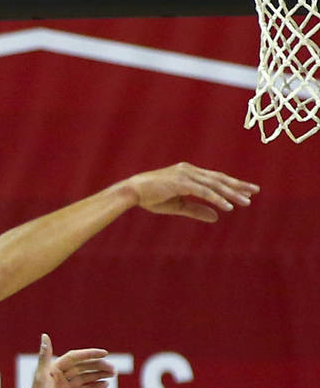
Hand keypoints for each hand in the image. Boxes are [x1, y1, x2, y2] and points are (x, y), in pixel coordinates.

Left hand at [25, 334, 113, 387]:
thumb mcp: (41, 378)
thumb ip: (44, 357)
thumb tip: (44, 335)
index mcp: (52, 369)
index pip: (74, 357)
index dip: (89, 354)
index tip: (105, 353)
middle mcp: (58, 377)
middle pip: (81, 367)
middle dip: (97, 366)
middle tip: (113, 368)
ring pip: (84, 378)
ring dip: (98, 375)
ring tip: (113, 374)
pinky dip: (94, 387)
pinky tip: (105, 385)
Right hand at [126, 162, 258, 221]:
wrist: (133, 191)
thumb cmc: (152, 197)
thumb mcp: (178, 206)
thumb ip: (197, 210)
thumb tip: (217, 217)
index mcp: (188, 173)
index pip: (214, 178)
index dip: (231, 185)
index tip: (247, 191)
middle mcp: (189, 170)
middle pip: (218, 178)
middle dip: (237, 185)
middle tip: (255, 191)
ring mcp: (185, 175)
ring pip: (214, 185)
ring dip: (231, 193)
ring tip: (245, 202)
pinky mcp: (181, 182)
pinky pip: (204, 192)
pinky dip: (217, 198)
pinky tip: (228, 206)